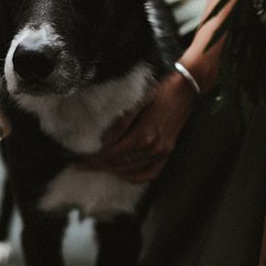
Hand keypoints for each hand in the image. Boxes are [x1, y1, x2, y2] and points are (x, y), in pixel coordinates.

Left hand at [77, 72, 196, 182]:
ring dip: (113, 170)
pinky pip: (151, 172)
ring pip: (131, 169)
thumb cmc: (160, 91)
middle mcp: (152, 147)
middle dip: (99, 166)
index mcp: (142, 134)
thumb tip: (104, 141)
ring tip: (99, 168)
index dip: (94, 160)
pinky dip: (135, 176)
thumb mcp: (136, 104)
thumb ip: (120, 124)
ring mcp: (161, 151)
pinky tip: (123, 174)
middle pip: (119, 164)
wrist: (185, 89)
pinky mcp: (167, 152)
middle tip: (82, 167)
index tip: (80, 162)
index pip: (111, 154)